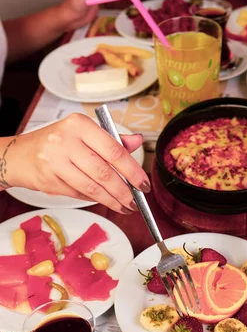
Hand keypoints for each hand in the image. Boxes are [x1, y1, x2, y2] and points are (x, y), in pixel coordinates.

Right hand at [14, 114, 149, 213]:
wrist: (19, 155)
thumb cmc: (56, 143)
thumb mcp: (83, 134)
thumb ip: (111, 140)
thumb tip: (136, 141)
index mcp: (79, 125)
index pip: (114, 150)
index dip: (132, 170)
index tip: (143, 183)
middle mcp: (66, 140)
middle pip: (104, 172)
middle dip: (123, 191)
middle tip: (135, 201)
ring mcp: (55, 161)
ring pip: (92, 187)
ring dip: (111, 200)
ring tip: (124, 206)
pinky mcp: (48, 180)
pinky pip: (78, 194)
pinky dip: (93, 199)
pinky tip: (102, 200)